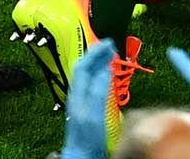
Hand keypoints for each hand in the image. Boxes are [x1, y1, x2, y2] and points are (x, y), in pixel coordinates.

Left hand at [59, 40, 116, 158]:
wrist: (82, 155)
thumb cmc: (87, 137)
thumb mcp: (94, 112)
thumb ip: (99, 90)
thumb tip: (105, 69)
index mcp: (77, 93)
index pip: (83, 65)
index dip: (94, 52)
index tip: (109, 42)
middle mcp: (78, 95)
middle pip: (85, 69)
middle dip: (97, 55)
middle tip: (111, 46)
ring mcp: (82, 101)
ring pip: (89, 76)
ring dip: (99, 63)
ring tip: (111, 56)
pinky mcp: (88, 108)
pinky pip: (94, 85)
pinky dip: (102, 75)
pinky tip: (108, 76)